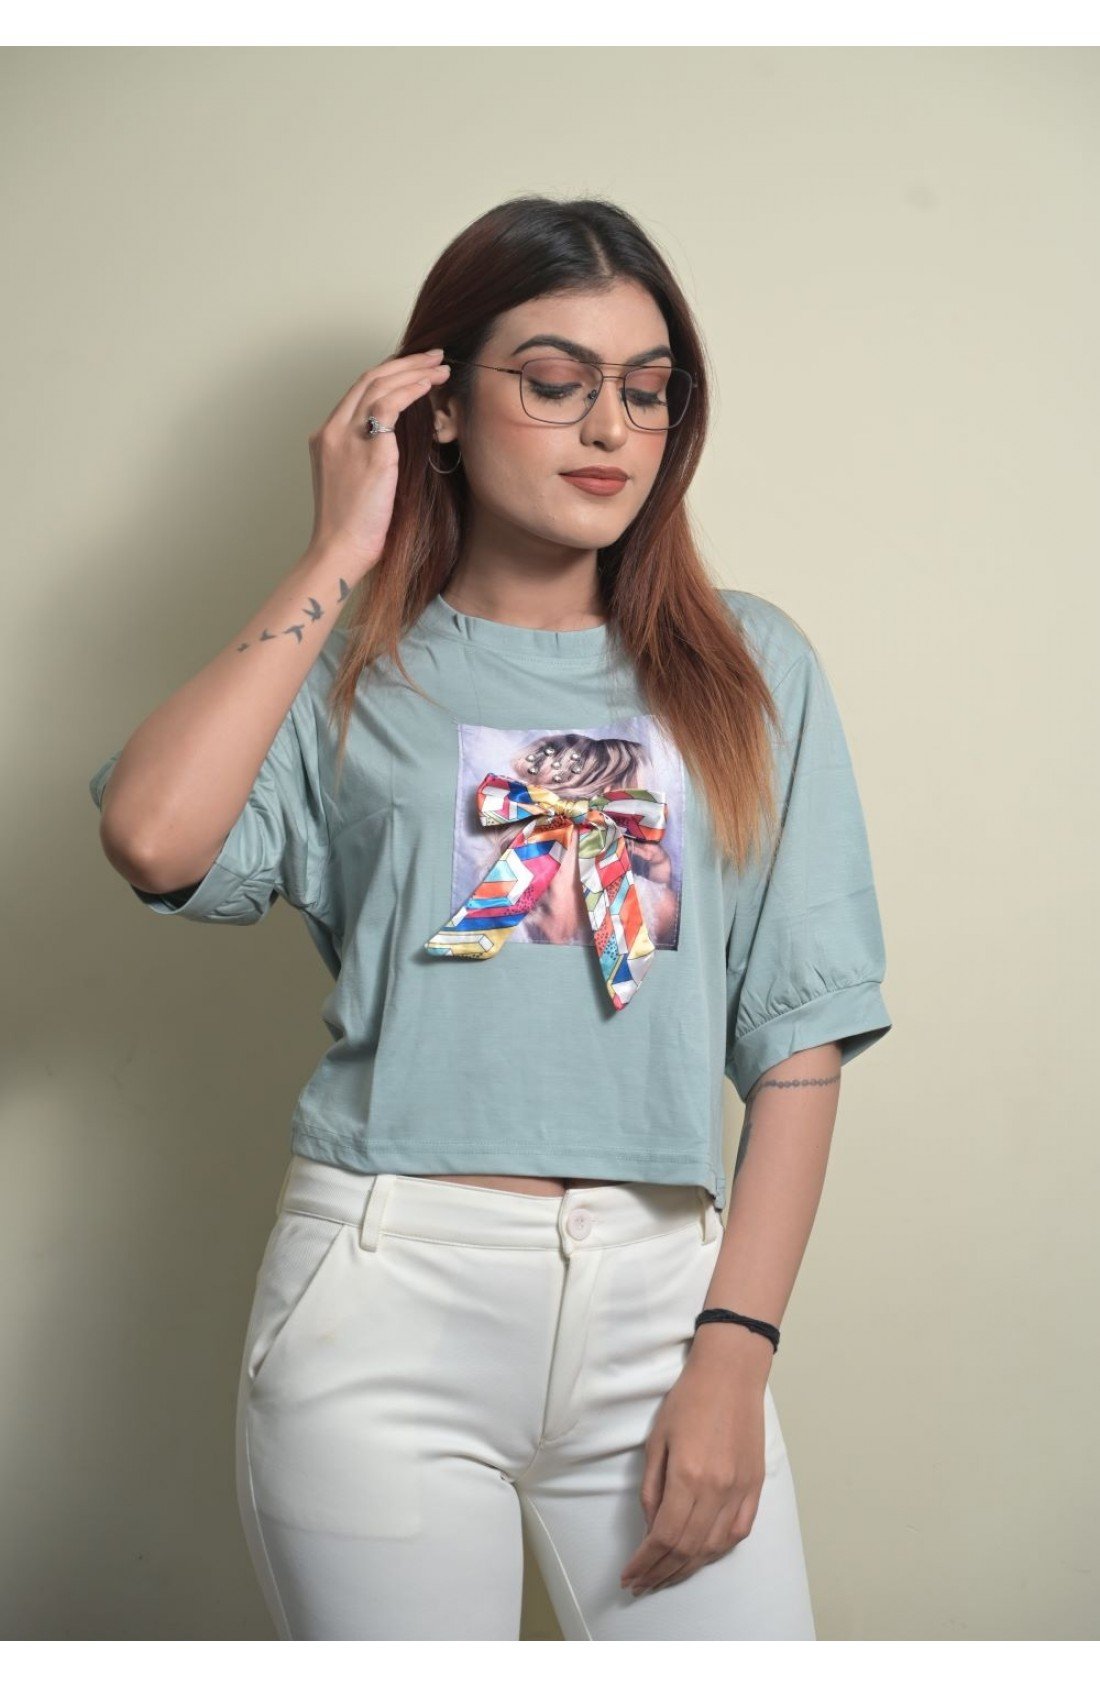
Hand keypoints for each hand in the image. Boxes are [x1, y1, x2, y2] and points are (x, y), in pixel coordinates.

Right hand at [304, 346, 451, 579]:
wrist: (341, 550)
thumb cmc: (353, 529)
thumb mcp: (356, 484)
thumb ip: (369, 458)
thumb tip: (400, 448)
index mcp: (326, 437)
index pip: (358, 391)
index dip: (389, 374)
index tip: (414, 369)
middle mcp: (331, 430)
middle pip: (368, 378)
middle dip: (404, 362)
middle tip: (433, 357)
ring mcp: (346, 437)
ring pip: (378, 384)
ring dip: (413, 371)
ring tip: (441, 368)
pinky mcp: (368, 449)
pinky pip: (388, 404)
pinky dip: (410, 390)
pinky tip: (429, 386)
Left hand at [619, 1336, 769, 1595]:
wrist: (731, 1374)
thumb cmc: (690, 1398)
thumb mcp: (657, 1439)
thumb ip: (652, 1487)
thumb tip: (651, 1526)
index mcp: (688, 1475)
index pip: (663, 1536)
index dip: (645, 1562)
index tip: (630, 1575)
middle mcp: (717, 1490)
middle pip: (687, 1549)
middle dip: (661, 1572)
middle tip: (642, 1584)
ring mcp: (740, 1490)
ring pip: (713, 1547)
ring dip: (687, 1568)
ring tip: (666, 1577)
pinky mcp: (755, 1487)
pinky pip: (737, 1532)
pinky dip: (717, 1551)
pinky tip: (701, 1556)